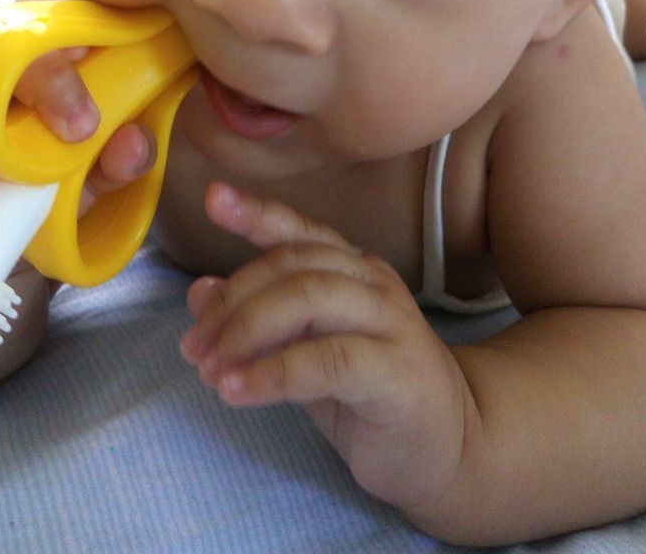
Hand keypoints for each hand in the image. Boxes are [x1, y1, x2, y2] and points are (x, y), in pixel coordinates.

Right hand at [0, 0, 156, 274]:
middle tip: (82, 125)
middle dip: (47, 72)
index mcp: (39, 50)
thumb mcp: (88, 180)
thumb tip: (135, 144)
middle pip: (6, 31)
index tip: (94, 43)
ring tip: (21, 160)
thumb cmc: (44, 187)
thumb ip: (113, 160)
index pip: (55, 4)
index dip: (71, 8)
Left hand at [179, 183, 470, 514]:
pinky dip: (273, 373)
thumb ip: (258, 320)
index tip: (213, 198)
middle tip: (193, 346)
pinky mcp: (396, 372)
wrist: (452, 447)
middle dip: (233, 302)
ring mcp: (390, 323)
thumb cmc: (368, 393)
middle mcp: (373, 282)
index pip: (301, 230)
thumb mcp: (304, 350)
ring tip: (208, 371)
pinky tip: (236, 392)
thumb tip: (200, 292)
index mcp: (353, 268)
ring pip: (309, 299)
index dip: (257, 212)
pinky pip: (327, 360)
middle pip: (293, 265)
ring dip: (246, 332)